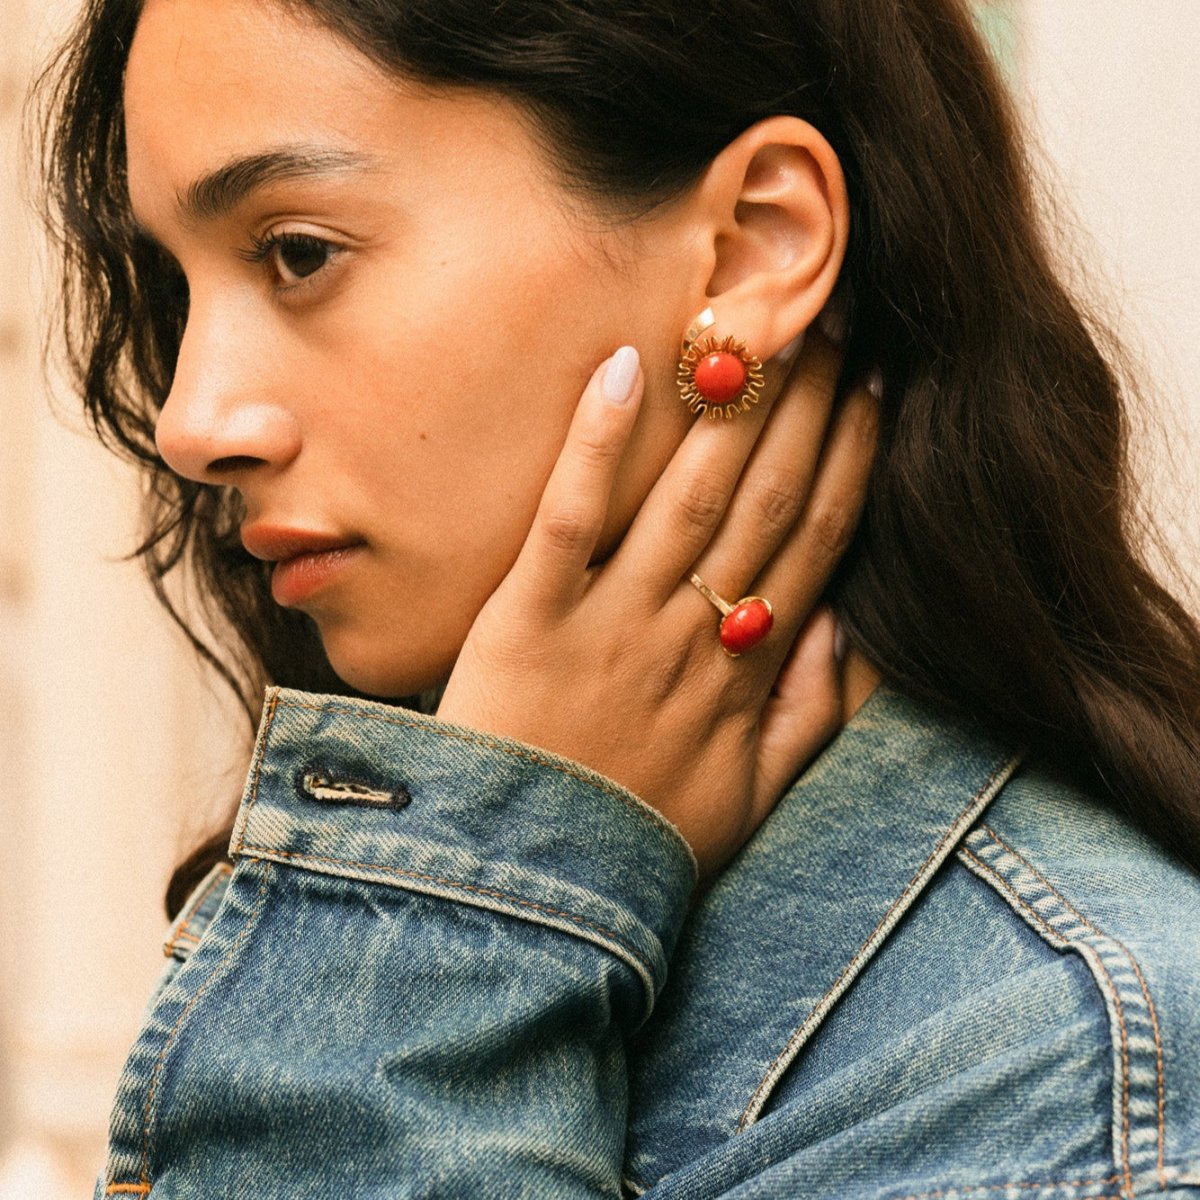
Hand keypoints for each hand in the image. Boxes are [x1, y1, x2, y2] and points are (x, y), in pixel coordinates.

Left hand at [437, 332, 878, 880]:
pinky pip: (567, 518)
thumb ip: (809, 719)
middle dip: (805, 407)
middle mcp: (690, 633)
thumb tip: (850, 631)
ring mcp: (612, 622)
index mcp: (743, 671)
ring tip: (757, 326)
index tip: (874, 388)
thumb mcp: (749, 800)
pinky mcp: (528, 618)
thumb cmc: (639, 840)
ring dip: (729, 409)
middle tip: (830, 322)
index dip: (852, 459)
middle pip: (765, 501)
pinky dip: (595, 443)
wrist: (532, 889)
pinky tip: (624, 369)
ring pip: (687, 498)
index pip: (816, 543)